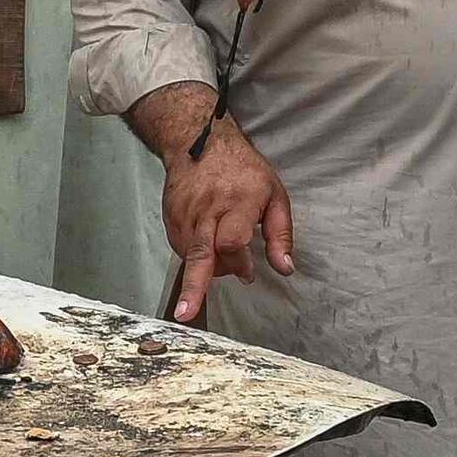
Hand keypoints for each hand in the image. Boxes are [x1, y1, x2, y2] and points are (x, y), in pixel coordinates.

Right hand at [162, 117, 297, 324]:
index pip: (232, 241)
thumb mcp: (274, 195)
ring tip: (223, 256)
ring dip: (207, 268)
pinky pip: (182, 249)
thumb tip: (285, 268)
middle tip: (185, 314)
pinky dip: (196, 256)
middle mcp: (207, 211)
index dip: (239, 263)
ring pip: (192, 256)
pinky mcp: (171, 219)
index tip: (247, 275)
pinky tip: (208, 245)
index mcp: (237, 203)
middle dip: (193, 286)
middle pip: (200, 254)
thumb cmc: (242, 170)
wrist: (199, 142)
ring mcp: (185, 215)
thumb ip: (280, 234)